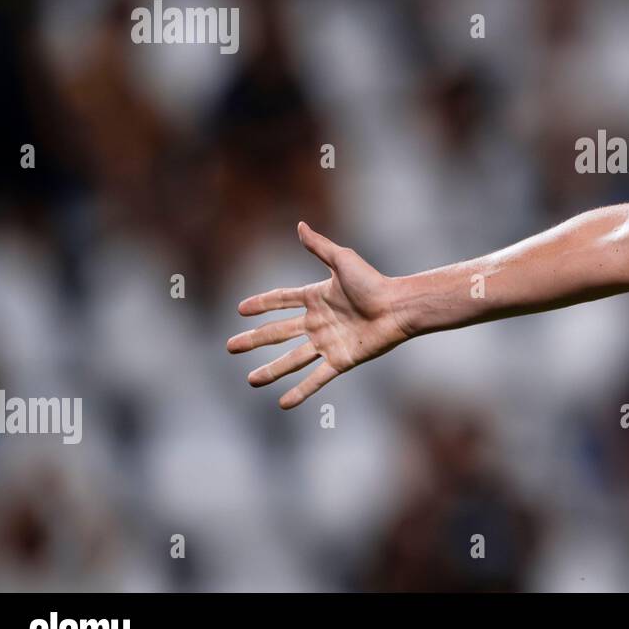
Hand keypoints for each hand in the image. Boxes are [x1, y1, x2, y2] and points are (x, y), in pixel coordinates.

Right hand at [227, 222, 406, 408]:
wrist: (398, 307)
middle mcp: (318, 322)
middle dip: (254, 341)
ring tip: (251, 381)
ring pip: (292, 359)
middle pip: (278, 333)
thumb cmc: (374, 282)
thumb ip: (319, 247)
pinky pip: (316, 378)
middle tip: (230, 347)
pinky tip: (283, 403)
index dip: (261, 304)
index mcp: (316, 298)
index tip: (240, 310)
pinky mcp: (340, 361)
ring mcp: (327, 343)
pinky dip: (301, 391)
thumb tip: (300, 225)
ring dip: (271, 371)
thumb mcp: (343, 261)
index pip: (281, 301)